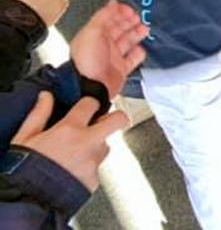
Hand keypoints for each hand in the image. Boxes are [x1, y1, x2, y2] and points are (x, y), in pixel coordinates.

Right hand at [12, 92, 127, 191]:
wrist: (28, 202)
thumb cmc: (24, 170)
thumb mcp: (25, 138)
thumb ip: (39, 114)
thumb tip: (46, 97)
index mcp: (70, 129)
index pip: (91, 103)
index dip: (89, 103)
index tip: (85, 107)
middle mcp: (88, 143)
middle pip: (118, 120)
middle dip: (115, 118)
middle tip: (103, 121)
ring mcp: (94, 161)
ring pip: (106, 146)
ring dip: (96, 146)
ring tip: (74, 154)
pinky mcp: (95, 179)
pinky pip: (97, 167)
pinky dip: (88, 167)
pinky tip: (72, 170)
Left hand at [70, 0, 148, 97]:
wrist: (93, 87)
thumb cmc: (88, 61)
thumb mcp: (92, 32)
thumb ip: (104, 16)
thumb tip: (113, 3)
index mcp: (93, 35)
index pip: (108, 19)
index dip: (118, 12)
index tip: (129, 8)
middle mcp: (103, 45)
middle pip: (119, 29)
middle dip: (129, 21)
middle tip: (138, 16)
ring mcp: (112, 57)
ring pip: (128, 41)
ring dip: (136, 33)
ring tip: (144, 28)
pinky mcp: (121, 69)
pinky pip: (133, 58)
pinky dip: (138, 53)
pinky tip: (141, 48)